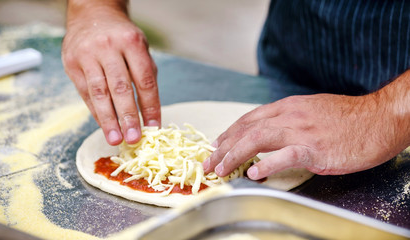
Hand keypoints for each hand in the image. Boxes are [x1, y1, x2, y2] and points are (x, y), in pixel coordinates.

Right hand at [62, 3, 159, 145]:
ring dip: (108, 120)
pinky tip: (104, 125)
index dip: (150, 106)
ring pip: (99, 93)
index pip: (144, 80)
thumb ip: (145, 76)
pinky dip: (96, 112)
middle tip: (134, 139)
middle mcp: (109, 47)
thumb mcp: (140, 48)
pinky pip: (85, 93)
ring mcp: (87, 55)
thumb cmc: (122, 37)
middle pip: (120, 88)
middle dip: (128, 117)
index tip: (154, 127)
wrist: (92, 14)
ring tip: (115, 139)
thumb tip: (149, 114)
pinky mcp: (72, 63)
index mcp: (132, 43)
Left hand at [203, 93, 403, 178]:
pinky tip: (254, 173)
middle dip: (223, 147)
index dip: (229, 133)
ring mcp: (301, 131)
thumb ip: (288, 119)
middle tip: (210, 162)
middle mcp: (289, 116)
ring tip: (221, 168)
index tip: (217, 145)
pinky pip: (285, 155)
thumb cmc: (347, 117)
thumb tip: (269, 130)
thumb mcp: (311, 110)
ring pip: (257, 139)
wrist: (378, 118)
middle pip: (246, 129)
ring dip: (234, 155)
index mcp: (288, 107)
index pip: (249, 119)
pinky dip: (266, 164)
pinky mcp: (315, 149)